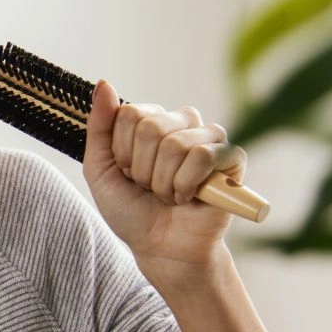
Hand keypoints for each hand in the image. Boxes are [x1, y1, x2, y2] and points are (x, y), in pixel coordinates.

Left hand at [83, 79, 244, 271]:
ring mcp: (209, 139)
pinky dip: (187, 184)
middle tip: (148, 187)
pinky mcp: (232, 159)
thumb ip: (99, 128)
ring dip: (163, 182)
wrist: (160, 248)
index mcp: (151, 121)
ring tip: (168, 194)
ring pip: (176, 144)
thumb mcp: (100, 170)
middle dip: (141, 169)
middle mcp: (182, 123)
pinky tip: (189, 197)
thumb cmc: (131, 210)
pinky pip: (205, 156)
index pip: (129, 113)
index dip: (122, 152)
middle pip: (151, 127)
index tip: (126, 173)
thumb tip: (104, 83)